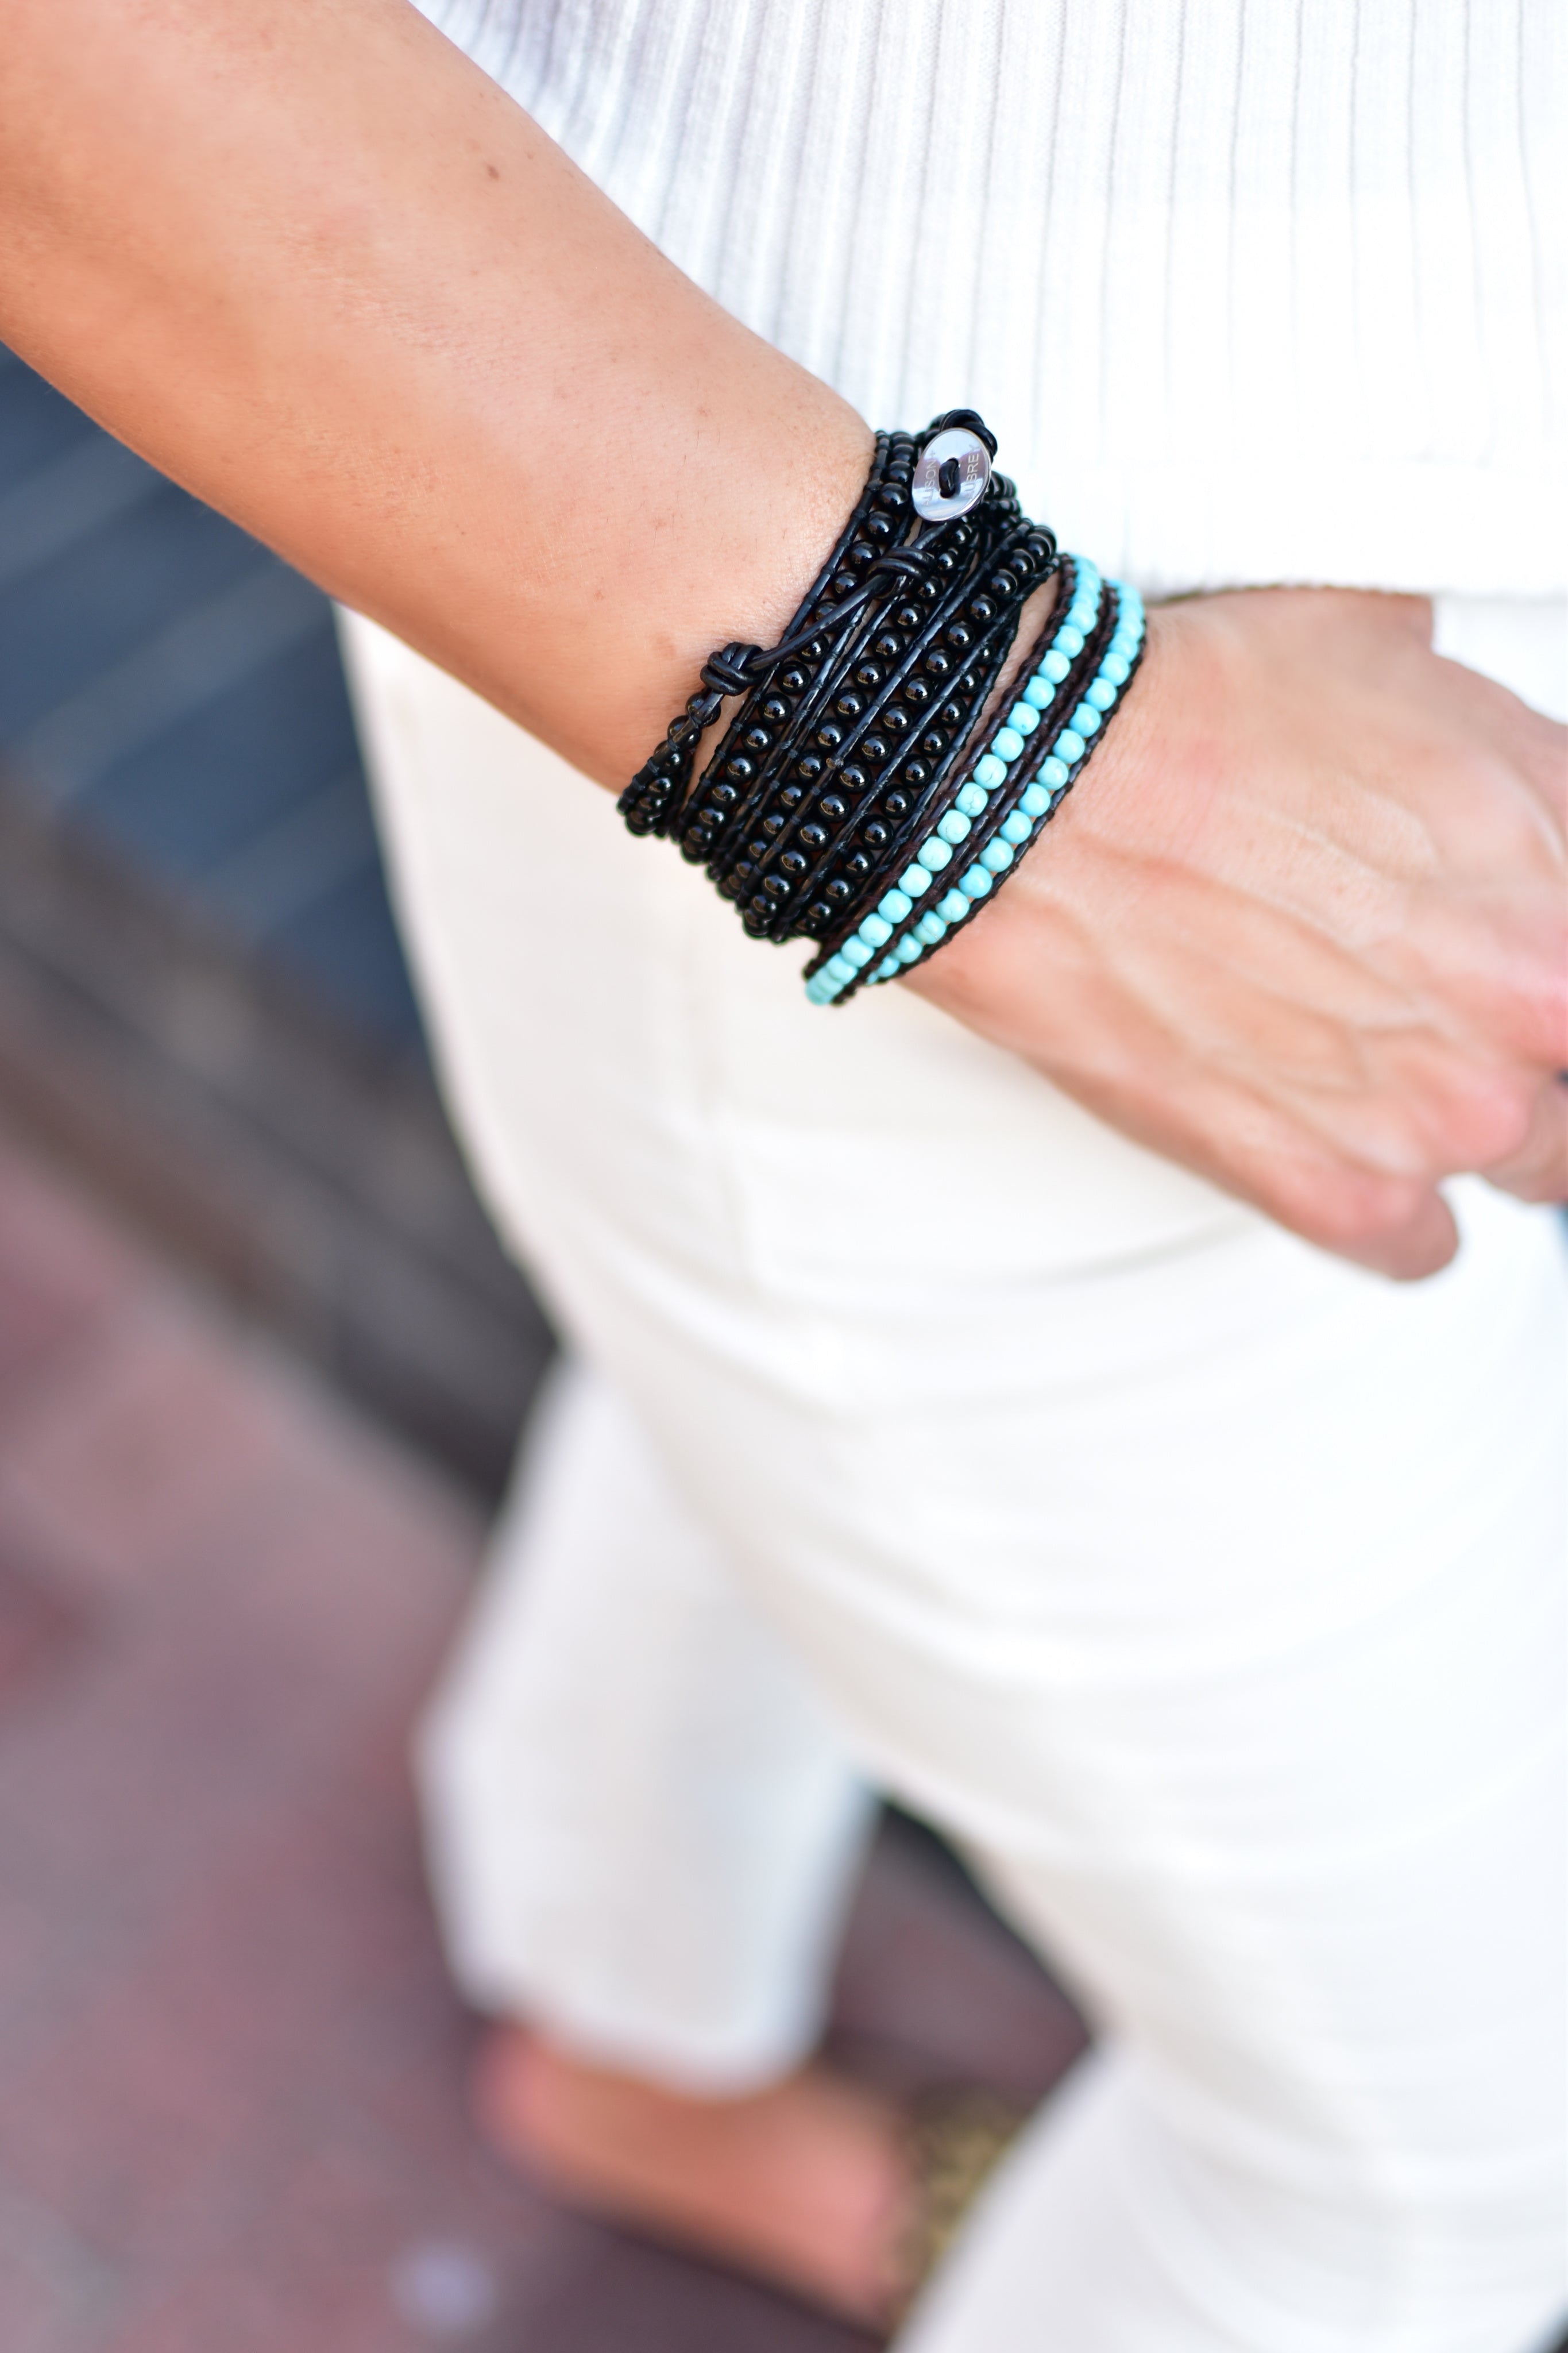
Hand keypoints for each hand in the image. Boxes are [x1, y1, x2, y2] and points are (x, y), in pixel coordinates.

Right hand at [911, 589, 1566, 1276]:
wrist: (1030, 797)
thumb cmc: (1196, 711)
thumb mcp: (1403, 653)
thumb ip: (1500, 758)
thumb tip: (1503, 775)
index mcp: (1565, 867)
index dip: (1549, 954)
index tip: (1505, 958)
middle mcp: (1531, 1005)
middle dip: (1529, 1037)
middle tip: (1446, 996)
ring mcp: (1435, 1115)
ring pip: (1530, 1166)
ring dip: (1464, 1116)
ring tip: (1373, 1056)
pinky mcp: (1330, 1192)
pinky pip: (1422, 1248)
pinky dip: (1388, 1207)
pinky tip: (1331, 1137)